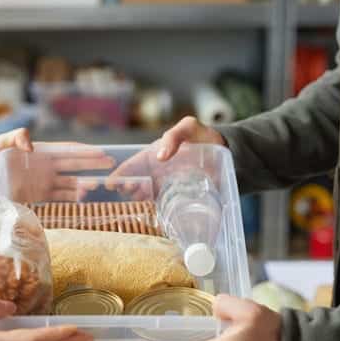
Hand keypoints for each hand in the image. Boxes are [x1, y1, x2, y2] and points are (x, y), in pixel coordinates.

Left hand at [0, 128, 115, 203]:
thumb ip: (13, 138)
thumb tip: (31, 143)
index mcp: (40, 152)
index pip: (66, 151)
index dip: (83, 151)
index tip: (100, 152)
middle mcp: (45, 166)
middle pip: (74, 164)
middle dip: (92, 164)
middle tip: (110, 163)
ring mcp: (44, 181)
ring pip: (70, 181)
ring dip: (84, 183)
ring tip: (96, 185)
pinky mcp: (41, 195)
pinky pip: (61, 195)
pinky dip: (73, 196)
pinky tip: (83, 197)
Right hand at [106, 116, 226, 199]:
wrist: (228, 152)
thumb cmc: (204, 136)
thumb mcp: (189, 127)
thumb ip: (174, 136)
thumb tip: (160, 156)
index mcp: (154, 155)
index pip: (132, 165)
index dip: (121, 173)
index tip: (111, 182)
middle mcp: (157, 172)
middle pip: (135, 182)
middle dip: (126, 187)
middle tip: (126, 190)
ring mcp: (166, 186)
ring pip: (145, 195)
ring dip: (137, 199)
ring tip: (135, 200)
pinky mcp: (178, 197)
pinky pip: (162, 205)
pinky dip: (154, 209)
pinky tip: (149, 213)